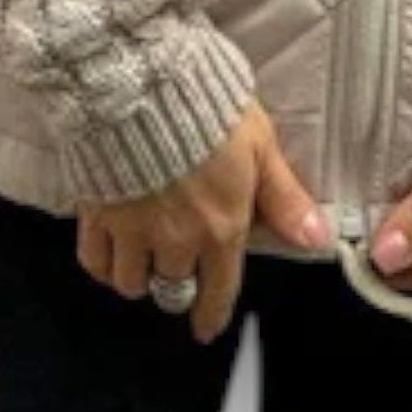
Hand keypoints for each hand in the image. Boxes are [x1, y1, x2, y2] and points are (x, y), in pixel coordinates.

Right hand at [75, 98, 332, 345]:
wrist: (142, 84)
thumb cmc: (207, 107)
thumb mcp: (260, 146)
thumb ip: (284, 197)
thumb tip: (318, 239)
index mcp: (221, 227)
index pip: (219, 290)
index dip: (212, 314)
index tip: (205, 327)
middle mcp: (175, 239)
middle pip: (172, 288)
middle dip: (178, 283)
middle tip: (179, 271)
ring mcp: (131, 230)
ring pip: (131, 282)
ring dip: (140, 277)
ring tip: (145, 260)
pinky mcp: (95, 213)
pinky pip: (94, 261)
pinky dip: (103, 264)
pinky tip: (112, 252)